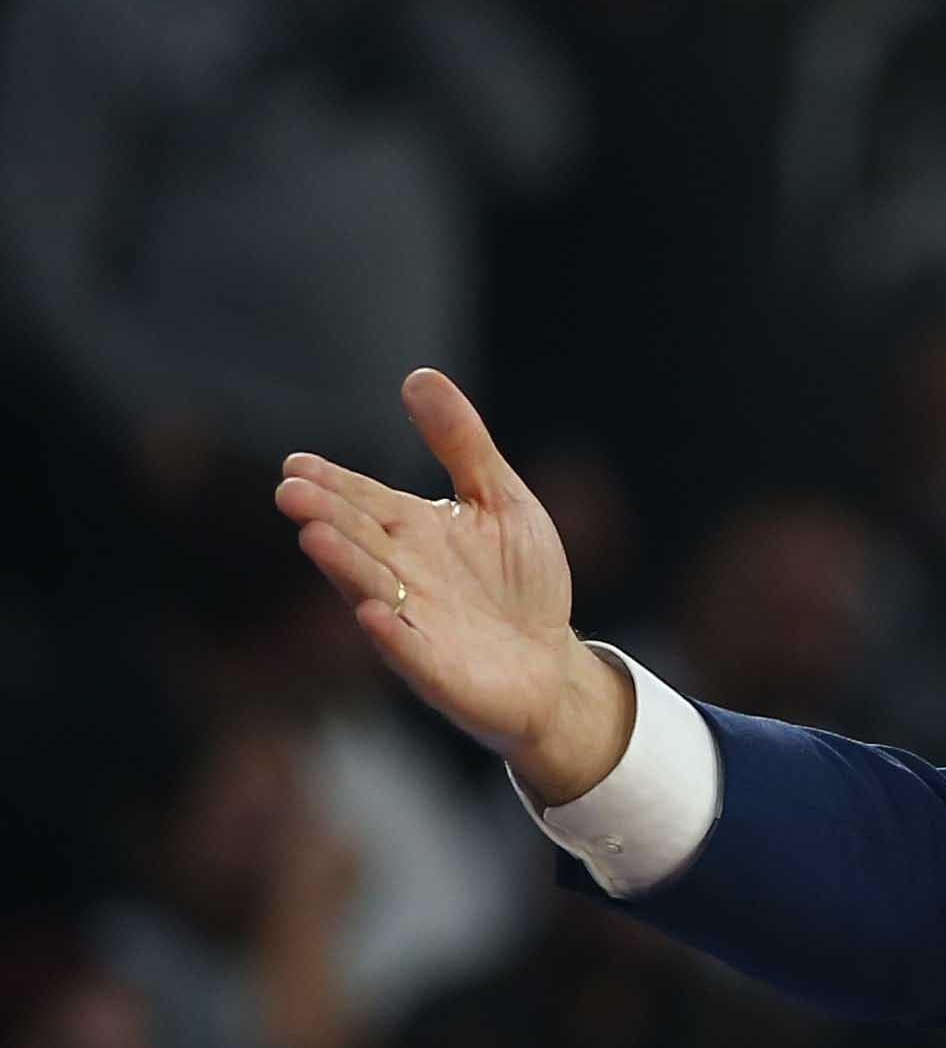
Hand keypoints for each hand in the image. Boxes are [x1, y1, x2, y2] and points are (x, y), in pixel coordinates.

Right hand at [272, 369, 633, 802]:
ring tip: (316, 539)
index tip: (297, 464)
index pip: (364, 499)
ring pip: (372, 590)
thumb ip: (462, 444)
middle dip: (327, 516)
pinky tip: (372, 614)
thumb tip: (419, 376)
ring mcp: (415, 624)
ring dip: (344, 566)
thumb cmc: (521, 583)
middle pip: (358, 539)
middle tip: (291, 492)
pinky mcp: (439, 671)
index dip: (332, 483)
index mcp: (412, 531)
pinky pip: (411, 652)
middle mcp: (402, 575)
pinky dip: (392, 635)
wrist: (552, 665)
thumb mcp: (500, 500)